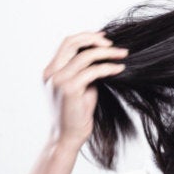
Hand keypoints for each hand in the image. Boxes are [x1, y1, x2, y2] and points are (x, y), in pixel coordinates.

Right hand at [42, 31, 128, 148]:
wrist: (68, 137)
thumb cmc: (76, 114)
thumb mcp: (80, 87)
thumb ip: (84, 71)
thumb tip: (101, 55)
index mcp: (51, 71)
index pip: (67, 43)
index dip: (86, 37)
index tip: (105, 39)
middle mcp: (51, 73)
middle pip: (72, 42)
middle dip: (94, 39)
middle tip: (113, 44)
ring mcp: (58, 80)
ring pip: (85, 56)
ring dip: (107, 53)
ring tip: (122, 55)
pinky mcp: (69, 89)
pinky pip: (93, 71)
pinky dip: (108, 67)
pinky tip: (119, 69)